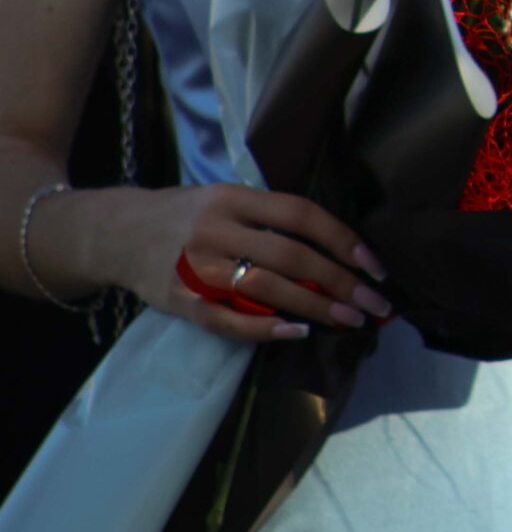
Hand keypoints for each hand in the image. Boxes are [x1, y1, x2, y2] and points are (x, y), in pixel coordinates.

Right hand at [125, 183, 392, 341]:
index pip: (300, 214)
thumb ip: (270, 216)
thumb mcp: (227, 198)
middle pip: (290, 256)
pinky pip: (227, 319)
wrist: (116, 234)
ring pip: (265, 288)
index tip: (374, 264)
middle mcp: (216, 230)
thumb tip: (337, 245)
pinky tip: (299, 332)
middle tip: (375, 303)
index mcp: (234, 198)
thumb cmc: (188, 215)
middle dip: (340, 281)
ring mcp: (196, 267)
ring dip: (314, 306)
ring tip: (350, 319)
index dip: (342, 238)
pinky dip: (265, 328)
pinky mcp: (180, 300)